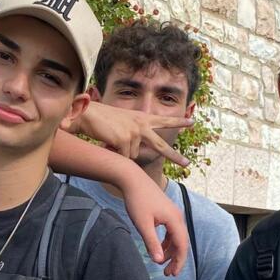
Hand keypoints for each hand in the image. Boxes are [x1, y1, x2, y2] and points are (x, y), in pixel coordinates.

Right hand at [72, 102, 191, 166]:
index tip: (192, 122)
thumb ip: (132, 134)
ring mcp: (134, 132)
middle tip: (187, 165)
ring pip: (132, 155)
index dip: (178, 121)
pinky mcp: (125, 139)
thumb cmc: (100, 119)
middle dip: (174, 156)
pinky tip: (107, 142)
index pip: (164, 120)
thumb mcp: (121, 123)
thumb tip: (134, 154)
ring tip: (110, 139)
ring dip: (121, 152)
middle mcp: (141, 124)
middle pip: (160, 145)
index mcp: (141, 118)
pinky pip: (123, 157)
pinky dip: (115, 154)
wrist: (87, 114)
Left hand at [120, 172, 188, 275]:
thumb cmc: (137, 200)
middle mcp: (177, 216)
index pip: (182, 245)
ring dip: (170, 251)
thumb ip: (151, 242)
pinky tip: (158, 249)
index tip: (173, 274)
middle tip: (167, 274)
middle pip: (181, 242)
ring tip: (161, 263)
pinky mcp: (167, 212)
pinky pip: (171, 231)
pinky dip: (166, 242)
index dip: (179, 261)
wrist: (133, 179)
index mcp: (174, 220)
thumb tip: (159, 261)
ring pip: (176, 237)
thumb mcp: (142, 224)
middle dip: (176, 259)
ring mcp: (173, 214)